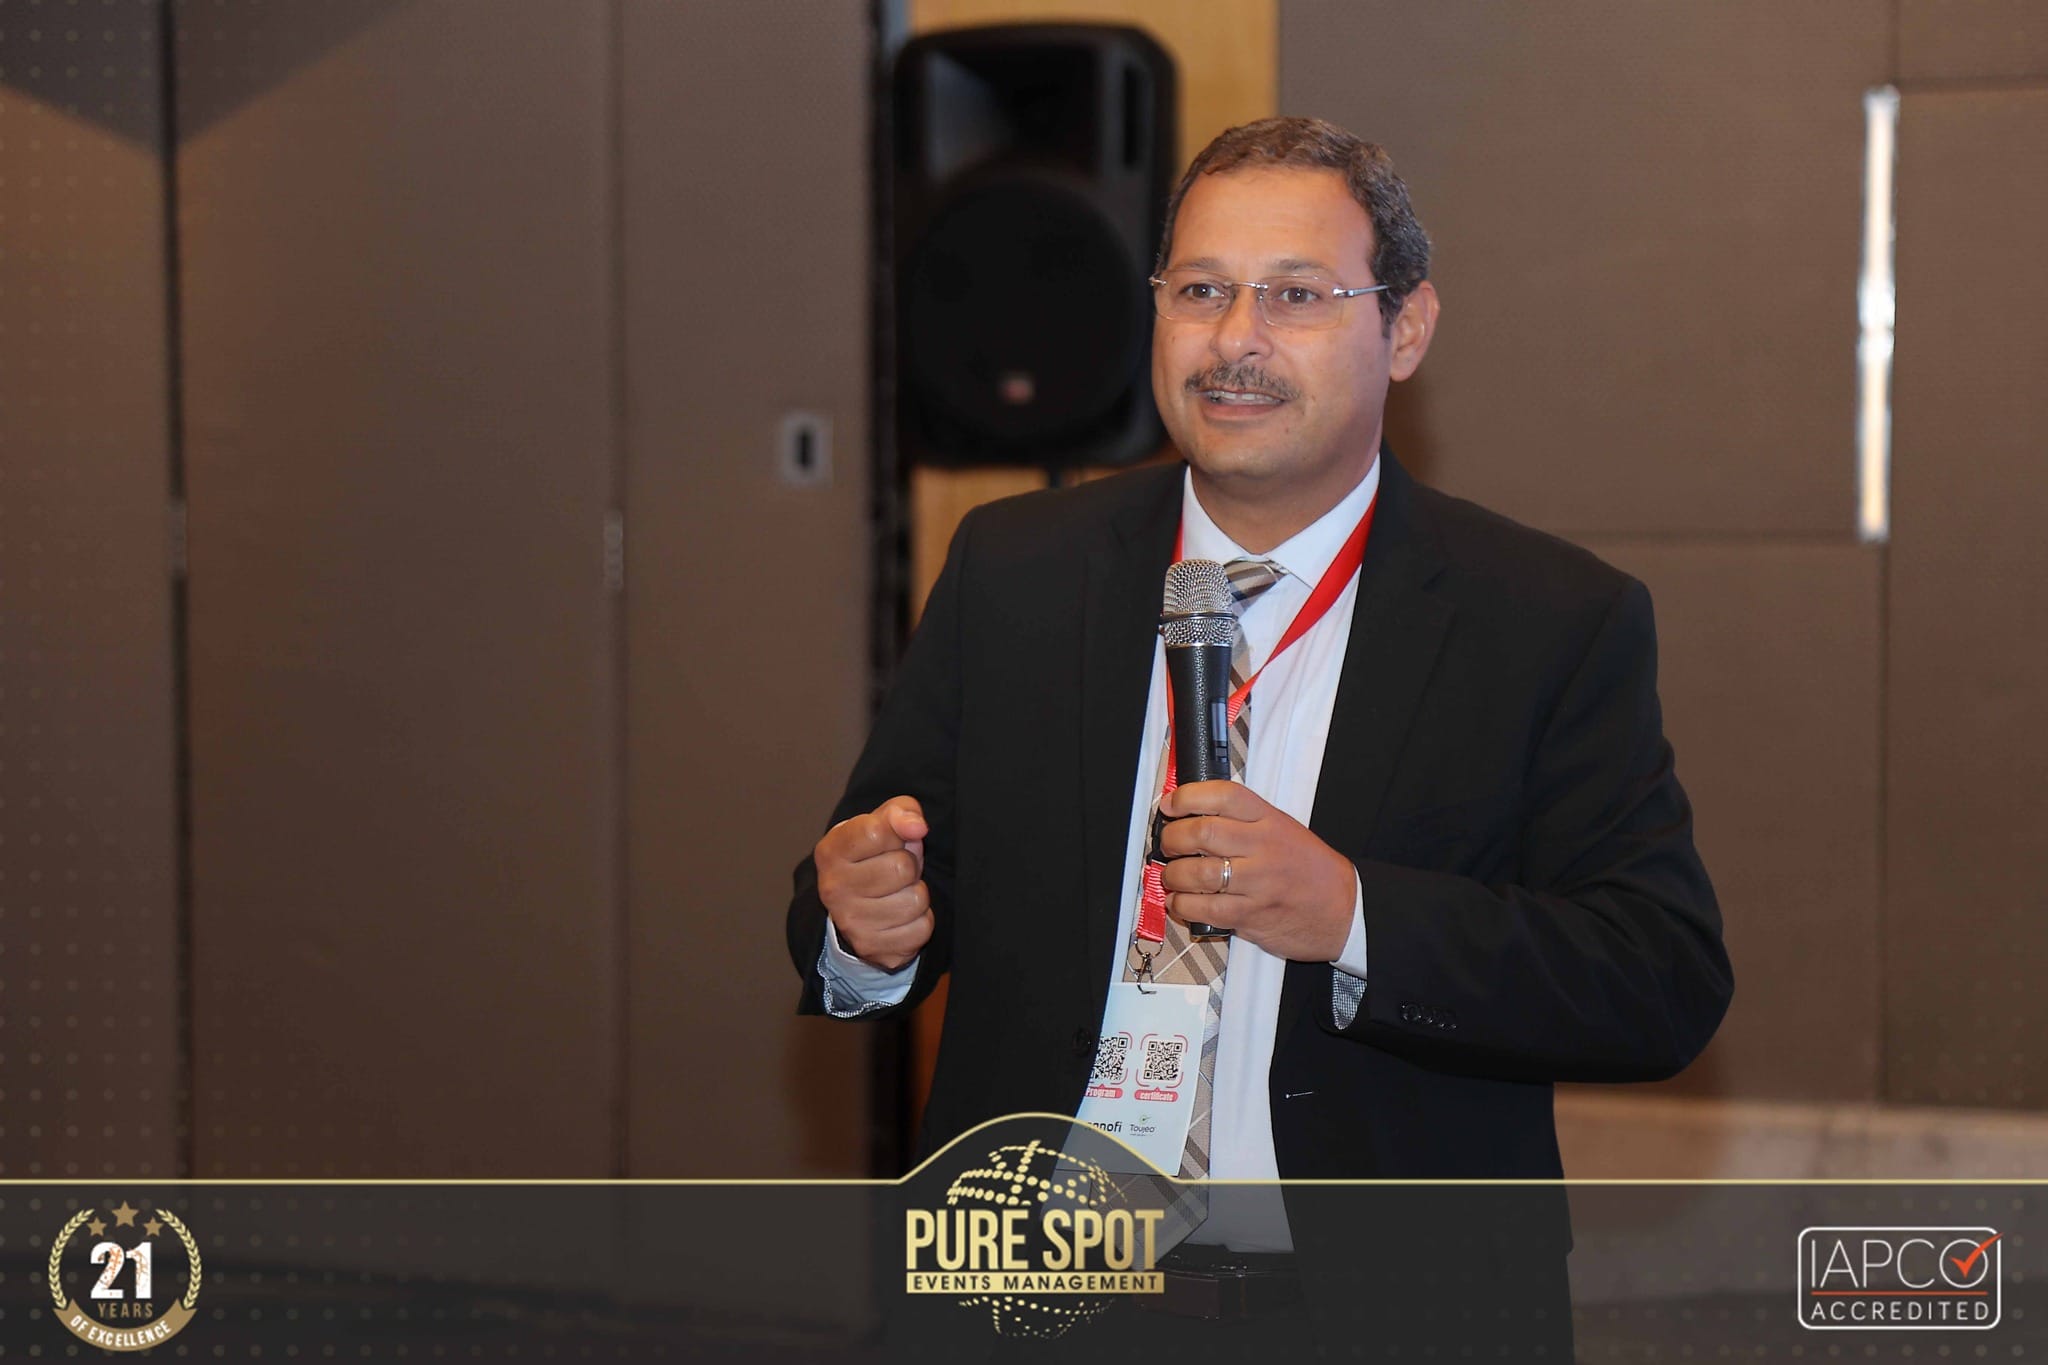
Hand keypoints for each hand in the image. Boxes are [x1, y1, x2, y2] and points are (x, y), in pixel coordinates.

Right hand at [815, 795, 932, 969]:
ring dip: (916, 893)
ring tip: (898, 892)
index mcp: (831, 852)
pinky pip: (921, 928)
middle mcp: (833, 889)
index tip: (895, 837)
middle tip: (895, 871)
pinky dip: (920, 920)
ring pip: (916, 899)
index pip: (877, 831)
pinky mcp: (872, 948)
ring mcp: (850, 922)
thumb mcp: (882, 823)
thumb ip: (901, 812)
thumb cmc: (873, 855)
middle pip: (902, 867)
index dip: (898, 831)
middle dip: (910, 866)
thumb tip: (916, 826)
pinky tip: (901, 916)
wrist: (856, 904)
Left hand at [1156, 780, 1356, 961]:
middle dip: (1172, 838)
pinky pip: (1204, 909)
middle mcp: (1264, 847)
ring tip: (1172, 876)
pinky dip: (1183, 905)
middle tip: (1168, 844)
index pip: (1224, 796)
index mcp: (1270, 820)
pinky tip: (1182, 901)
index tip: (1171, 805)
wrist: (1344, 911)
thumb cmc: (1310, 870)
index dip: (1188, 797)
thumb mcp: (1284, 830)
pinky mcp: (1251, 915)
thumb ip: (1244, 821)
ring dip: (1173, 875)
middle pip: (1202, 832)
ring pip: (1197, 873)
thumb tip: (1192, 814)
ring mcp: (1258, 883)